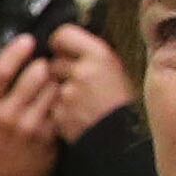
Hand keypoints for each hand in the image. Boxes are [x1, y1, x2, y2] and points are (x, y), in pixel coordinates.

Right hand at [0, 37, 58, 175]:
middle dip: (42, 65)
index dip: (16, 51)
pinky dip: (61, 101)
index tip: (27, 41)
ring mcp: (29, 128)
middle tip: (42, 64)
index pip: (0, 71)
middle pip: (34, 75)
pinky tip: (56, 102)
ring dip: (54, 82)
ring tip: (50, 83)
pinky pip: (60, 108)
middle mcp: (5, 117)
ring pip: (52, 89)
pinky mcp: (48, 138)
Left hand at [42, 24, 135, 141]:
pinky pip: (50, 108)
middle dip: (59, 73)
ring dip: (56, 93)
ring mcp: (69, 94)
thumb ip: (92, 56)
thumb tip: (69, 45)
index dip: (59, 43)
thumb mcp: (116, 70)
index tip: (61, 50)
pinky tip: (75, 117)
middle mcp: (82, 71)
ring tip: (77, 103)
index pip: (62, 35)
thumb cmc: (125, 106)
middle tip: (75, 84)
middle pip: (52, 62)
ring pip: (49, 86)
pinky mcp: (60, 115)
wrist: (127, 141)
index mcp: (99, 55)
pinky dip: (58, 112)